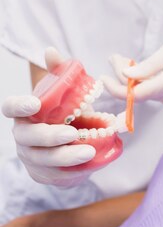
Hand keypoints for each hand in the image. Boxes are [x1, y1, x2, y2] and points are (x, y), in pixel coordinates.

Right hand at [1, 47, 95, 186]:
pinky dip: (71, 172)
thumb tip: (50, 50)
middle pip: (28, 138)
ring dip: (66, 157)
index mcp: (24, 112)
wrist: (73, 139)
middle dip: (49, 136)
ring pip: (43, 160)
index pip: (10, 107)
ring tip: (89, 151)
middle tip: (71, 132)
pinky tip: (89, 165)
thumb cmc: (65, 111)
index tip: (35, 103)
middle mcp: (22, 135)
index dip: (19, 106)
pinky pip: (54, 176)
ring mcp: (30, 157)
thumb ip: (58, 70)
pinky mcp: (42, 174)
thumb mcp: (65, 90)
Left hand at [101, 39, 162, 107]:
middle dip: (121, 77)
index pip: (137, 95)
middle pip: (137, 92)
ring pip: (143, 92)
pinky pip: (151, 92)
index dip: (116, 88)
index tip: (103, 77)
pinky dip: (142, 81)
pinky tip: (138, 69)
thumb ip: (147, 65)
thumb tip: (125, 75)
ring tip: (122, 59)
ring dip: (131, 78)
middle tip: (114, 58)